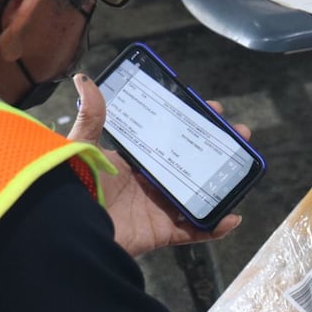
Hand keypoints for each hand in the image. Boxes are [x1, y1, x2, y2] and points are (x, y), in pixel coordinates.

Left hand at [67, 74, 244, 256]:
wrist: (68, 225)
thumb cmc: (71, 185)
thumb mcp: (82, 144)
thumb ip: (90, 116)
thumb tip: (84, 79)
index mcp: (133, 163)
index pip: (168, 141)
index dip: (191, 126)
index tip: (212, 110)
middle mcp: (148, 185)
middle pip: (190, 167)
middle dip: (216, 151)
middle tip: (237, 134)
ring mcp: (157, 209)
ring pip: (198, 196)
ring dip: (222, 184)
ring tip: (244, 168)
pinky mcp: (161, 232)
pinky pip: (194, 231)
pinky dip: (214, 227)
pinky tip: (232, 216)